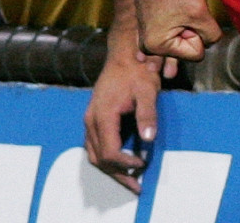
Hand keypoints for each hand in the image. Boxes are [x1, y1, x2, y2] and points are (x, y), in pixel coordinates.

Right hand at [83, 24, 177, 193]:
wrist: (123, 54)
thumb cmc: (137, 70)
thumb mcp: (147, 90)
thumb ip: (147, 114)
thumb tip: (150, 139)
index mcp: (102, 115)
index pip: (110, 151)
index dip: (126, 162)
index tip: (143, 164)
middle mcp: (91, 121)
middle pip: (100, 158)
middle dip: (118, 174)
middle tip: (137, 186)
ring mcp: (89, 120)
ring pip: (94, 154)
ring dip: (111, 170)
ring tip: (130, 180)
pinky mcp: (93, 119)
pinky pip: (94, 146)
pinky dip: (107, 159)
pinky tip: (121, 163)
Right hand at [135, 0, 221, 62]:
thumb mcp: (201, 14)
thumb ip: (211, 34)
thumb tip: (211, 42)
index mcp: (156, 47)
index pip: (196, 53)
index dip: (199, 34)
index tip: (188, 16)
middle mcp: (147, 47)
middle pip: (187, 48)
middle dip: (191, 30)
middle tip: (182, 11)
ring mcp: (146, 37)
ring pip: (182, 38)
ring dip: (186, 25)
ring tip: (177, 9)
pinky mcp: (150, 27)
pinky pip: (172, 32)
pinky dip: (177, 23)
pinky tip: (171, 10)